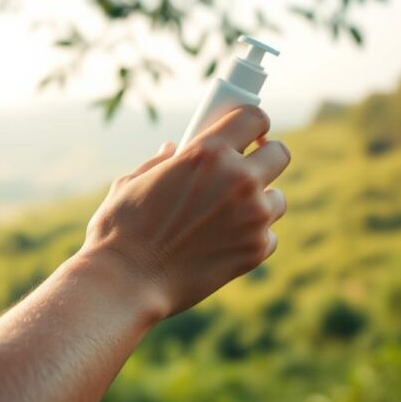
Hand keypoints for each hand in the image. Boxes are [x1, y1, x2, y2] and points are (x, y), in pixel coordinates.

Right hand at [82, 105, 290, 317]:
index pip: (254, 118)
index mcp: (207, 152)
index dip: (254, 124)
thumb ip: (159, 162)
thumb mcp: (132, 182)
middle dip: (265, 158)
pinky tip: (225, 243)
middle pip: (279, 154)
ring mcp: (253, 216)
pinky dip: (253, 237)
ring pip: (277, 198)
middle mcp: (238, 179)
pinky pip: (269, 235)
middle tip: (247, 169)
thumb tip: (172, 149)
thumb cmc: (121, 230)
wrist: (127, 283)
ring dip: (260, 202)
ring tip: (229, 214)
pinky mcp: (256, 250)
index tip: (249, 133)